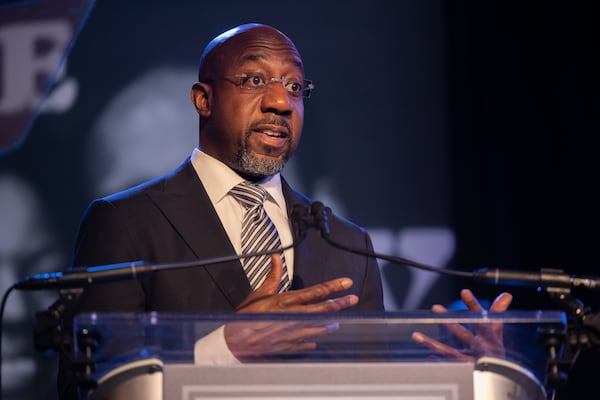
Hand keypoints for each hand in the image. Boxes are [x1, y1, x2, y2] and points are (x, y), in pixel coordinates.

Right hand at [224, 254, 356, 359]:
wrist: (235, 341)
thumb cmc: (245, 316)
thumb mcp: (258, 292)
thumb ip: (272, 275)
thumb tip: (276, 257)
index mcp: (287, 301)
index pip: (316, 291)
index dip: (333, 287)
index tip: (346, 283)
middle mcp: (294, 316)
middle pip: (323, 308)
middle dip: (340, 303)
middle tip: (353, 300)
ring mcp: (293, 332)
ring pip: (318, 327)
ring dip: (329, 324)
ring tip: (338, 323)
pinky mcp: (289, 346)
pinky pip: (305, 343)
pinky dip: (311, 341)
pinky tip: (316, 341)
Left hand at [412, 289, 512, 360]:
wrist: (498, 379)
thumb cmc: (494, 353)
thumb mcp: (496, 333)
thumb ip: (497, 313)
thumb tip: (506, 295)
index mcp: (487, 337)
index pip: (481, 318)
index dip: (473, 305)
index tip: (464, 292)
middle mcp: (478, 348)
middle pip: (463, 334)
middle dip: (450, 322)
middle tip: (436, 307)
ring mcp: (469, 360)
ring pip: (449, 352)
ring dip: (432, 344)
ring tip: (416, 336)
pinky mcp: (461, 370)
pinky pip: (447, 367)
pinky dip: (438, 362)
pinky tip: (428, 357)